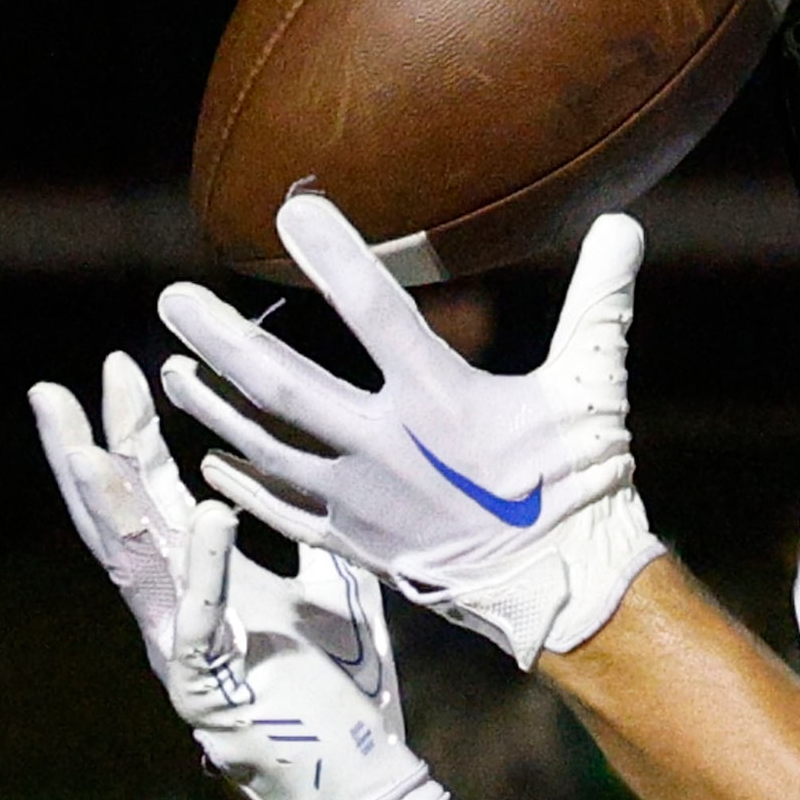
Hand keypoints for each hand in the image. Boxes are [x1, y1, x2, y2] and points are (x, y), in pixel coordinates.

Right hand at [29, 352, 426, 799]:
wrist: (359, 781)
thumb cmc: (344, 693)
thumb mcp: (330, 593)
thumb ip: (307, 537)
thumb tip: (312, 474)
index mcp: (202, 584)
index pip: (154, 496)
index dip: (134, 432)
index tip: (122, 365)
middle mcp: (177, 613)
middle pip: (118, 521)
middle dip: (87, 452)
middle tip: (54, 388)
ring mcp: (182, 654)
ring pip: (131, 565)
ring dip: (109, 499)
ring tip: (88, 439)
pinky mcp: (208, 694)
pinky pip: (200, 621)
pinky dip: (205, 566)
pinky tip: (210, 513)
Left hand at [155, 195, 663, 668]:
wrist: (563, 591)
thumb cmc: (581, 482)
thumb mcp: (593, 385)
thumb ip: (599, 302)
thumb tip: (627, 225)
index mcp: (440, 400)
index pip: (375, 309)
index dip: (334, 254)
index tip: (291, 208)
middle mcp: (386, 448)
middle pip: (282, 385)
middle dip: (220, 340)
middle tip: (172, 299)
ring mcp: (362, 500)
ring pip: (264, 447)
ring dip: (212, 407)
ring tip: (172, 369)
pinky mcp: (356, 542)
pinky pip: (282, 511)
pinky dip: (243, 485)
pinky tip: (213, 460)